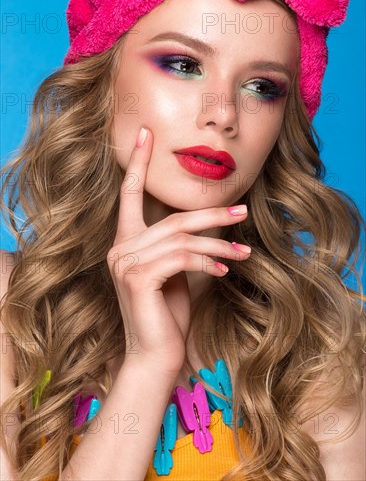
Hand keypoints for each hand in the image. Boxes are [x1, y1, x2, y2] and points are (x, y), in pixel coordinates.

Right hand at [107, 126, 250, 375]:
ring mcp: (125, 262)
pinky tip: (224, 273)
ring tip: (244, 255)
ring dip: (219, 246)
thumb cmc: (166, 314)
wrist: (154, 356)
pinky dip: (208, 263)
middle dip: (212, 215)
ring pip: (182, 238)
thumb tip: (209, 223)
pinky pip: (182, 258)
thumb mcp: (175, 272)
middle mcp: (119, 248)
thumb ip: (181, 245)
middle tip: (243, 211)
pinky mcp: (137, 278)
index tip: (146, 133)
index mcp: (126, 242)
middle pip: (173, 219)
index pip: (128, 194)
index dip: (137, 162)